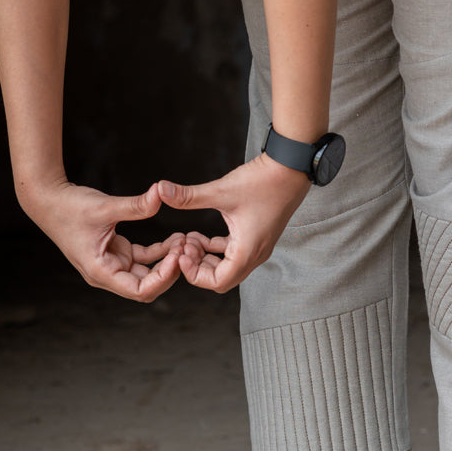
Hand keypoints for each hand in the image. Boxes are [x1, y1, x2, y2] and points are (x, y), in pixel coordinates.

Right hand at [21, 179, 184, 301]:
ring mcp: (113, 264)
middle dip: (170, 271)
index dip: (163, 278)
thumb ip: (135, 206)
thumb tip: (161, 194)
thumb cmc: (69, 207)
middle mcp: (108, 274)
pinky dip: (159, 250)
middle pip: (147, 286)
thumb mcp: (105, 207)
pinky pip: (143, 257)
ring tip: (184, 240)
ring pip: (148, 272)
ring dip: (167, 260)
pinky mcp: (116, 252)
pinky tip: (174, 238)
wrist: (48, 200)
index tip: (178, 257)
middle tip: (187, 250)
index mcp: (101, 272)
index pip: (140, 290)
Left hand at [157, 153, 309, 292]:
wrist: (292, 168)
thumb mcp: (221, 190)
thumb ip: (189, 196)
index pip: (218, 283)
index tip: (181, 253)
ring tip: (190, 239)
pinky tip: (202, 235)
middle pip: (222, 279)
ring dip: (206, 259)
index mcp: (247, 251)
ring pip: (227, 268)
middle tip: (184, 246)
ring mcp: (258, 247)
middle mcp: (255, 254)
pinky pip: (233, 254)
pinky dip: (216, 249)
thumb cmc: (263, 180)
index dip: (194, 274)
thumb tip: (160, 190)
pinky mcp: (257, 237)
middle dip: (198, 267)